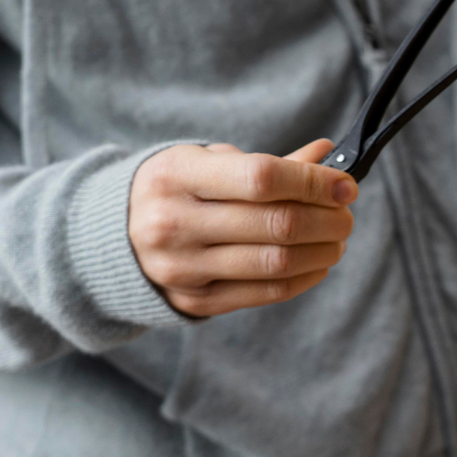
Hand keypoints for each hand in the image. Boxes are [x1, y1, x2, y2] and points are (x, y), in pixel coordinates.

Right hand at [129, 139, 356, 317]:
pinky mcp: (196, 301)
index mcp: (177, 175)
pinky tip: (319, 262)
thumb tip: (329, 154)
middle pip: (277, 224)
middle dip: (327, 219)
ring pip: (276, 262)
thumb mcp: (208, 162)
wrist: (110, 237)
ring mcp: (183, 267)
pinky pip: (267, 293)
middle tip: (347, 214)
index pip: (262, 178)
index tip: (346, 186)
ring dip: (323, 250)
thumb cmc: (175, 190)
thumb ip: (269, 164)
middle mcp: (174, 222)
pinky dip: (305, 277)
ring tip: (337, 238)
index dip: (314, 183)